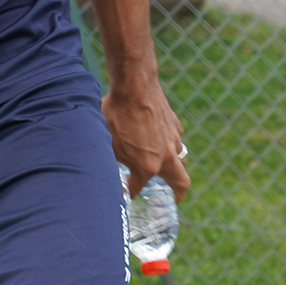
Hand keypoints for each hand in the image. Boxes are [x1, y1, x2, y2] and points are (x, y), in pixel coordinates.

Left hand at [103, 79, 188, 199]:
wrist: (134, 87)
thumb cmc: (116, 115)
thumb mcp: (107, 142)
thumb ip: (112, 158)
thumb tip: (104, 165)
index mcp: (147, 167)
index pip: (138, 187)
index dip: (129, 192)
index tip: (126, 194)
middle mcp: (165, 157)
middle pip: (180, 183)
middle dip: (177, 193)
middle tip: (173, 197)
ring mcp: (173, 139)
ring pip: (179, 157)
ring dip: (171, 162)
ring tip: (160, 162)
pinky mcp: (174, 124)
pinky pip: (175, 138)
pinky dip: (169, 141)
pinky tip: (158, 136)